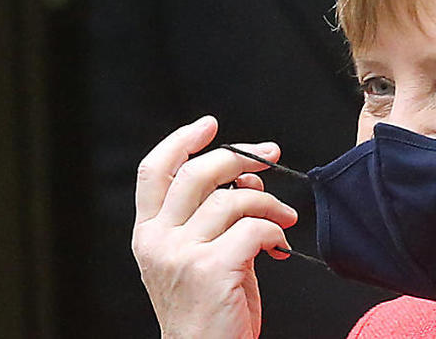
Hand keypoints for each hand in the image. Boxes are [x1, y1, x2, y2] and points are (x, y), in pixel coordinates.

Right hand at [131, 116, 297, 337]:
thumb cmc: (209, 309)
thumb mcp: (200, 255)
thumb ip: (214, 216)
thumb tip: (246, 175)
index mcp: (149, 234)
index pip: (153, 171)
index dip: (181, 141)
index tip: (210, 125)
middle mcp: (157, 241)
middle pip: (197, 174)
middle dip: (240, 157)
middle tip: (271, 156)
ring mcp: (181, 256)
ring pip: (233, 200)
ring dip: (269, 202)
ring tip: (286, 218)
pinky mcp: (211, 270)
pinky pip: (254, 228)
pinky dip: (275, 231)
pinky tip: (280, 245)